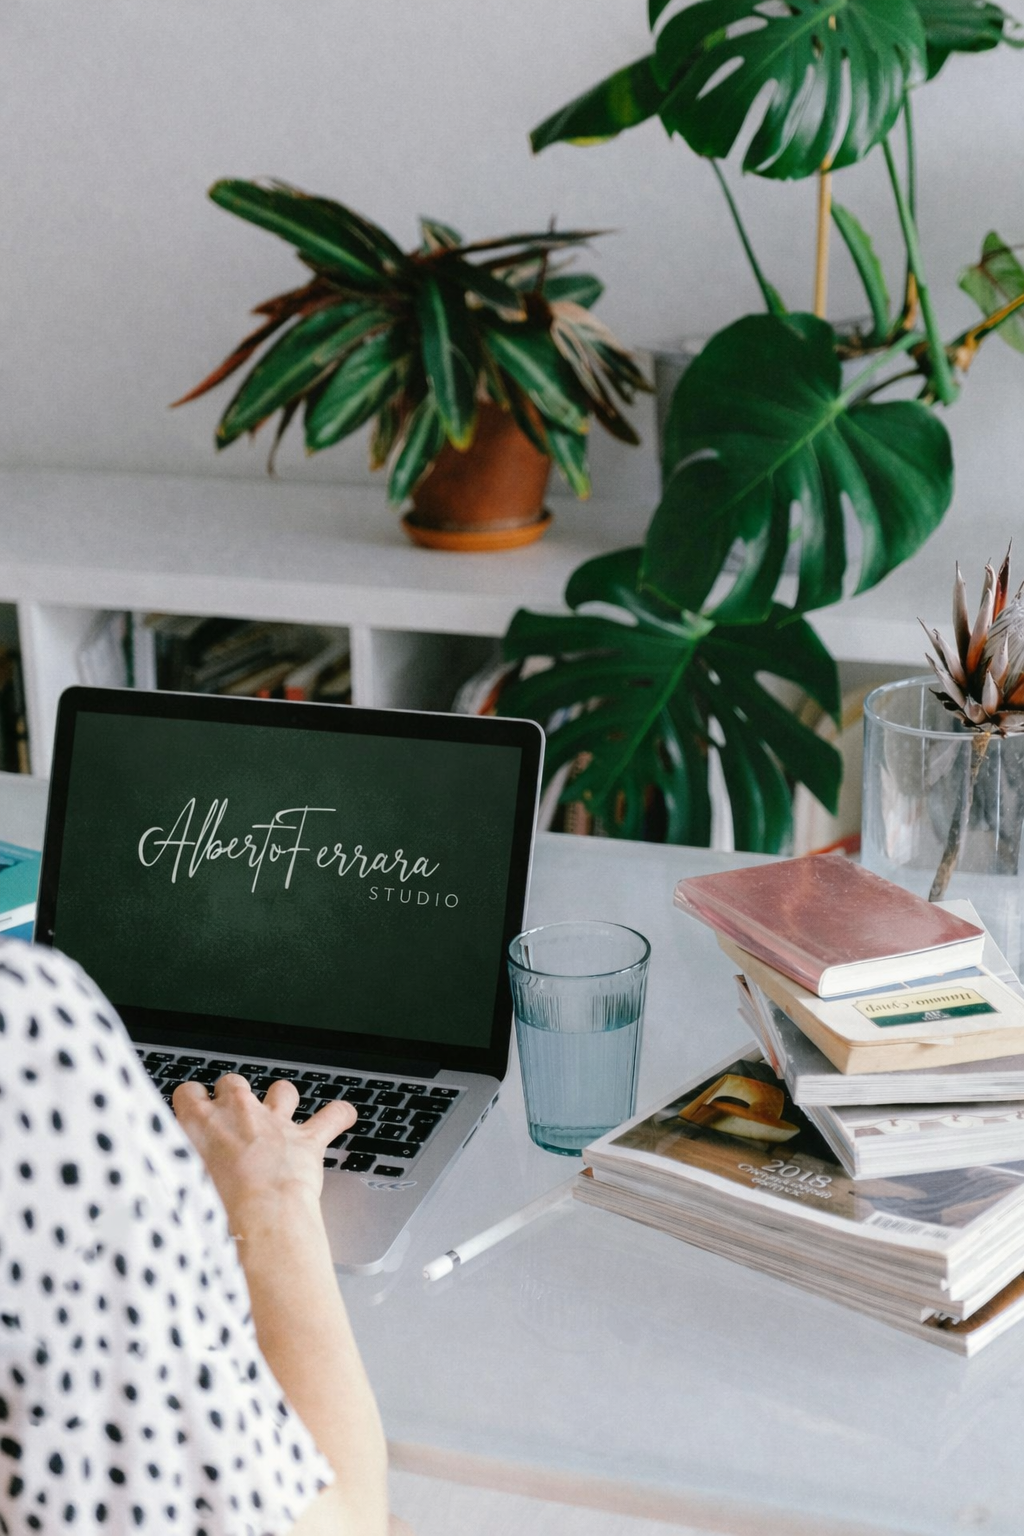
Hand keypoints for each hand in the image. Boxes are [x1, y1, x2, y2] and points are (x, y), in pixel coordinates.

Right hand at [173, 1074, 355, 1231]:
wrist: (260, 1218)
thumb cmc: (215, 1210)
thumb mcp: (177, 1187)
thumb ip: (174, 1170)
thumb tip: (167, 1178)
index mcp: (200, 1123)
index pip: (189, 1093)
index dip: (193, 1102)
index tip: (193, 1113)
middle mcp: (238, 1114)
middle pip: (233, 1083)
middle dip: (233, 1096)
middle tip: (232, 1119)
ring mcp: (276, 1123)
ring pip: (281, 1091)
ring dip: (281, 1099)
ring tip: (280, 1111)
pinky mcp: (307, 1139)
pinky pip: (331, 1116)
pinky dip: (339, 1115)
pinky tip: (343, 1114)